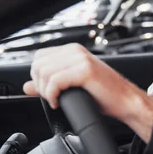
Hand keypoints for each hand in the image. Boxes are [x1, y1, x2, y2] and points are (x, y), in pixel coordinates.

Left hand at [23, 44, 152, 140]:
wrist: (126, 102)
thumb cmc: (104, 96)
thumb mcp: (71, 87)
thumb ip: (49, 84)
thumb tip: (26, 87)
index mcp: (72, 51)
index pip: (39, 57)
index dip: (37, 77)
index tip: (47, 91)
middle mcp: (76, 51)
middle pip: (38, 64)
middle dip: (40, 85)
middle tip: (52, 98)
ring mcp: (81, 59)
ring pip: (44, 72)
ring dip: (46, 92)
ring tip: (56, 101)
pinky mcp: (85, 70)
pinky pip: (55, 81)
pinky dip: (52, 95)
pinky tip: (59, 102)